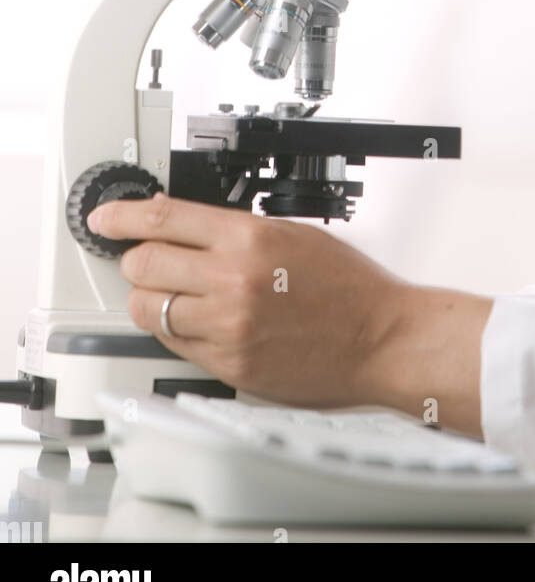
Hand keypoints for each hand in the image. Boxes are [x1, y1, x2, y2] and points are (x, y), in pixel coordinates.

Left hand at [87, 192, 408, 409]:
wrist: (380, 338)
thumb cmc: (347, 287)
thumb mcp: (292, 233)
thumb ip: (234, 230)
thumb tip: (184, 226)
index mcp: (250, 239)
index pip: (163, 218)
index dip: (122, 216)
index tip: (106, 218)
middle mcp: (233, 281)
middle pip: (143, 264)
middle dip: (137, 259)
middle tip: (145, 258)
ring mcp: (228, 327)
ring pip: (148, 309)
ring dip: (151, 299)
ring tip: (174, 295)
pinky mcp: (228, 365)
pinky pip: (175, 345)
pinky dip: (177, 331)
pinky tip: (200, 322)